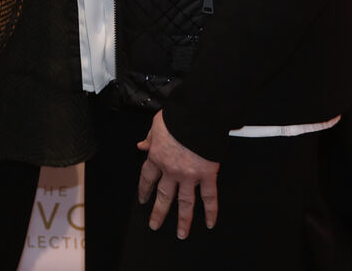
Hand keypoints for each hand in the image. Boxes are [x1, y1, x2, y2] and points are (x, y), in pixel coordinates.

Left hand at [137, 110, 218, 238]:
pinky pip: (209, 197)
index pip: (147, 178)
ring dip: (182, 220)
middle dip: (158, 212)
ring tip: (181, 234)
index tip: (143, 199)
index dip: (144, 189)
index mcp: (157, 157)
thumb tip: (141, 145)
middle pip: (163, 195)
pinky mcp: (207, 175)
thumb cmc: (177, 118)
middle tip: (154, 225)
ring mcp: (190, 176)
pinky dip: (211, 212)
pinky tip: (209, 223)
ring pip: (185, 203)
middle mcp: (171, 170)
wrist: (197, 116)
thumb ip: (149, 138)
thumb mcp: (156, 125)